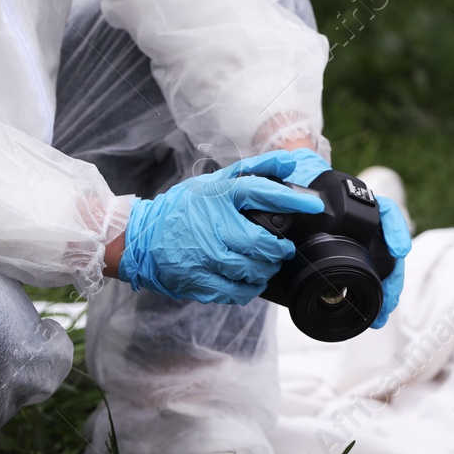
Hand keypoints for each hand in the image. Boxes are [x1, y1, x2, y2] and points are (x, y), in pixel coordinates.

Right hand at [118, 151, 323, 303]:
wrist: (141, 238)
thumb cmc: (183, 209)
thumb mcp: (214, 183)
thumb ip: (253, 172)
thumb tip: (288, 162)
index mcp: (217, 196)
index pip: (260, 192)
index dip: (291, 200)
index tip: (312, 205)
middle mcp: (212, 225)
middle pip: (262, 242)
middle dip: (279, 249)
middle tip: (281, 248)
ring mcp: (204, 256)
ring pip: (252, 270)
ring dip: (265, 270)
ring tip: (264, 264)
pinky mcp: (199, 280)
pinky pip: (237, 291)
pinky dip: (249, 288)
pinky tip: (247, 280)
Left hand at [273, 148, 411, 329]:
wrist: (296, 194)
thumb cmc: (298, 187)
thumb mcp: (298, 183)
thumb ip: (295, 180)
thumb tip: (290, 169)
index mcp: (356, 203)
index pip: (386, 211)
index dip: (394, 229)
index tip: (399, 250)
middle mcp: (367, 223)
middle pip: (391, 249)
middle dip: (394, 277)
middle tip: (390, 300)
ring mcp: (366, 241)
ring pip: (386, 267)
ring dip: (388, 292)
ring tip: (382, 315)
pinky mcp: (358, 258)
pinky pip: (373, 276)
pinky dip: (376, 294)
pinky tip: (376, 312)